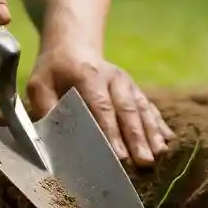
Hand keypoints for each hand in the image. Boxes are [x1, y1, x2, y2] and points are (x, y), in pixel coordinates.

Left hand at [27, 45, 174, 166]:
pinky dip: (159, 123)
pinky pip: (149, 107)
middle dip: (137, 137)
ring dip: (152, 132)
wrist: (73, 46)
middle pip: (127, 110)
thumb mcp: (39, 83)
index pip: (102, 107)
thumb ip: (45, 108)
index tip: (119, 156)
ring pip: (142, 109)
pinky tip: (168, 140)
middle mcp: (114, 78)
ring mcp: (127, 83)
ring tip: (160, 153)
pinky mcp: (135, 89)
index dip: (111, 132)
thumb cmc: (54, 71)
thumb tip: (51, 138)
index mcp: (88, 76)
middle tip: (144, 162)